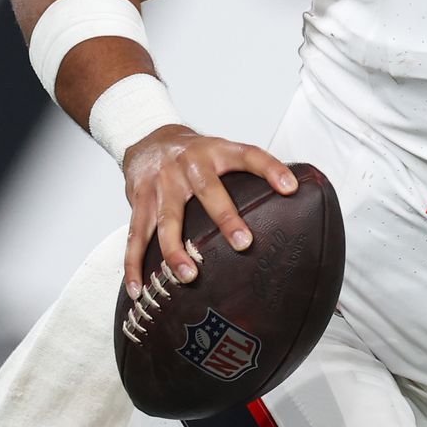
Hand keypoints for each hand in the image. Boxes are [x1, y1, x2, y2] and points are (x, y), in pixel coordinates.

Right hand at [120, 123, 298, 298]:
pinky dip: (134, 265)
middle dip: (225, 218)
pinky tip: (139, 290)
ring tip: (189, 276)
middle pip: (208, 191)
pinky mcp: (139, 201)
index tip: (290, 188)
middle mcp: (189, 165)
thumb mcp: (221, 151)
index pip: (249, 155)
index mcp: (217, 151)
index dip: (271, 169)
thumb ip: (247, 173)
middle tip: (243, 243)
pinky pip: (135, 236)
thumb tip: (292, 198)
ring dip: (176, 250)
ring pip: (168, 219)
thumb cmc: (194, 154)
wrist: (147, 136)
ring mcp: (162, 184)